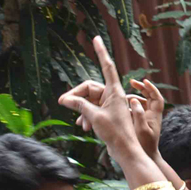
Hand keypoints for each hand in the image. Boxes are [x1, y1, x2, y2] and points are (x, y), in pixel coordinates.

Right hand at [58, 36, 139, 159]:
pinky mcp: (107, 114)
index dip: (101, 52)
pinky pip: (92, 110)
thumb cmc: (116, 134)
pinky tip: (83, 127)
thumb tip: (64, 99)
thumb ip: (79, 105)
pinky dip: (86, 116)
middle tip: (63, 103)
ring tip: (80, 123)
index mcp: (115, 91)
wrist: (127, 151)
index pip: (107, 67)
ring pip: (89, 100)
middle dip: (77, 95)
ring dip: (82, 110)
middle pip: (89, 88)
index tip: (96, 38)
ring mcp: (110, 105)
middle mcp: (113, 96)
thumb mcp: (95, 117)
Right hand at [128, 78, 165, 159]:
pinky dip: (124, 107)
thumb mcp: (141, 129)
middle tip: (130, 82)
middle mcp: (150, 115)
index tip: (143, 81)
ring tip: (121, 96)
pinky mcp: (135, 122)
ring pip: (137, 103)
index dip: (151, 88)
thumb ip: (138, 114)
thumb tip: (134, 100)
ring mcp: (143, 119)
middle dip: (140, 89)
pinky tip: (117, 106)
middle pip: (148, 97)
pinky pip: (130, 110)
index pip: (157, 98)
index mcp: (154, 115)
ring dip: (129, 98)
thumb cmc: (144, 146)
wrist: (144, 157)